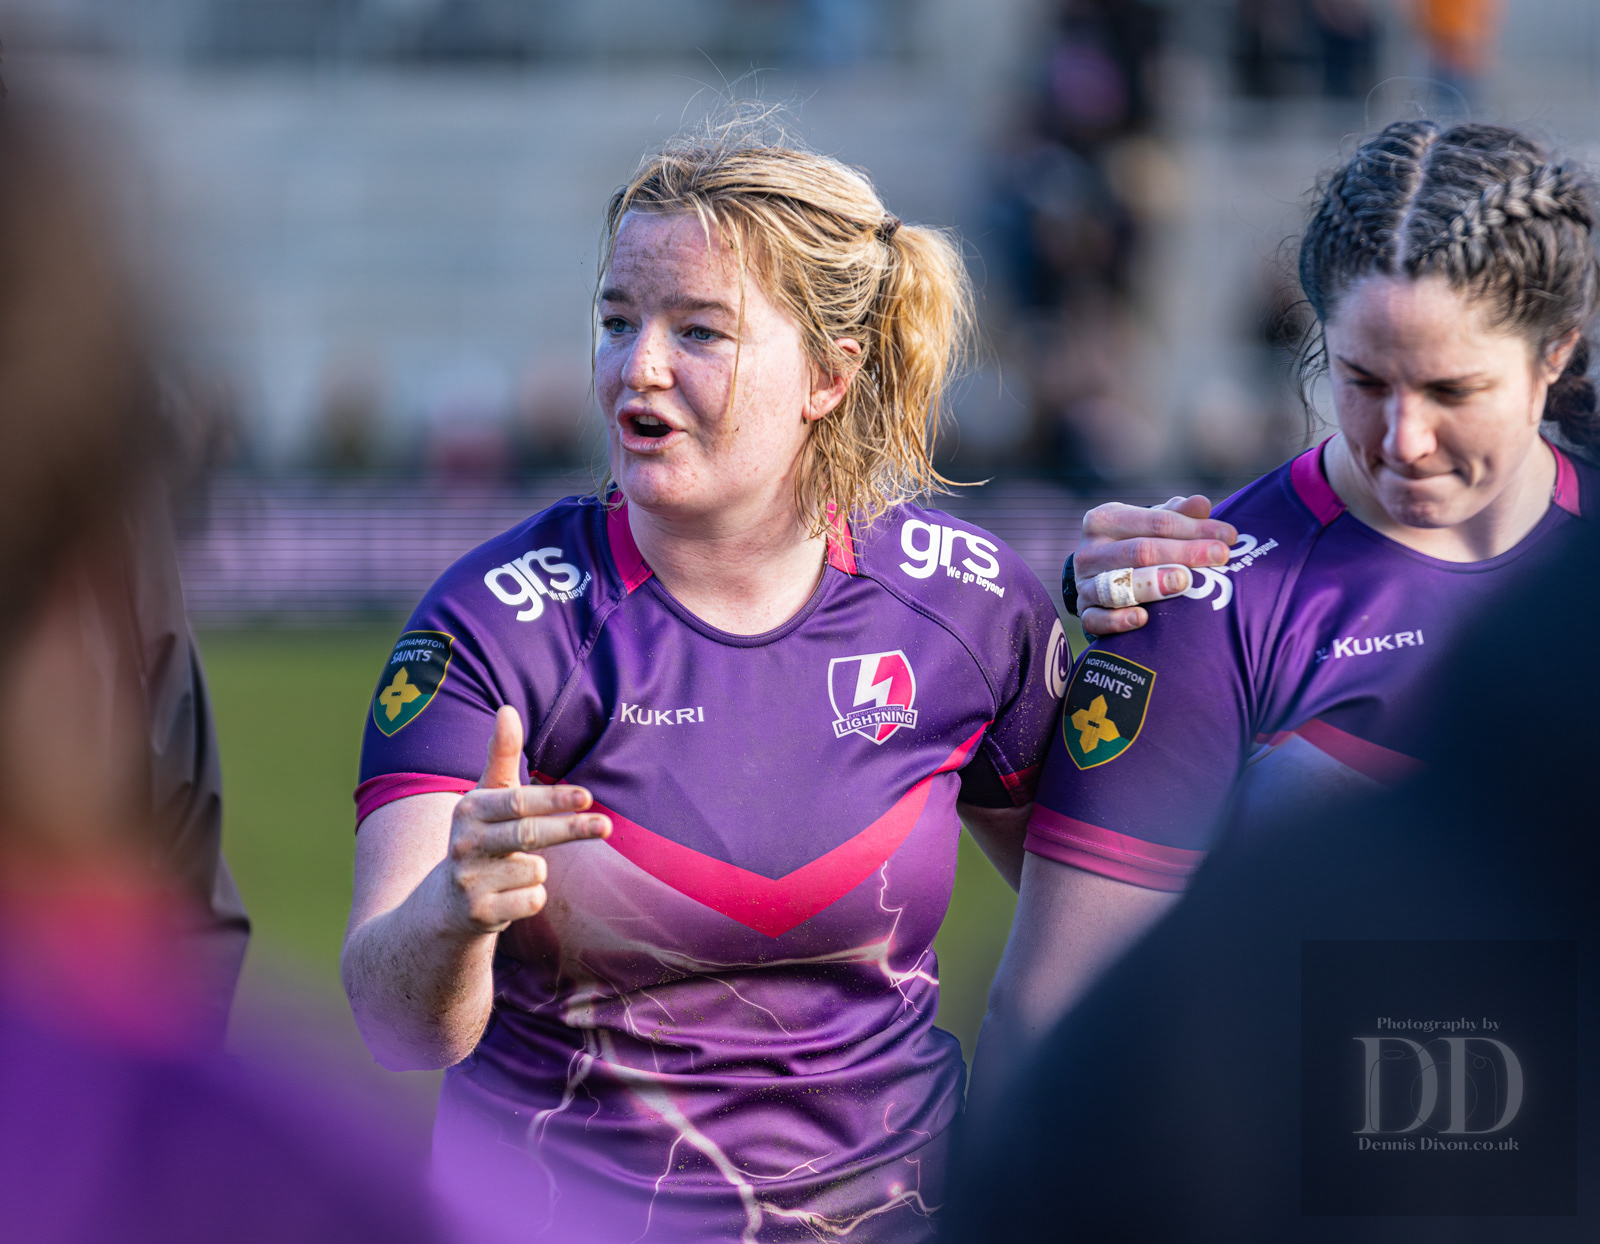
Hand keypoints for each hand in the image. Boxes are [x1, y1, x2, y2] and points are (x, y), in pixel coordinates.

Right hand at [442, 705, 609, 934]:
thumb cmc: (481, 837)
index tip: (588, 795)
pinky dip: (532, 897)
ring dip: (539, 869)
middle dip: (571, 829)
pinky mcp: (478, 914)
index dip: (554, 799)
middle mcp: (463, 844)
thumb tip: (507, 709)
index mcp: (468, 809)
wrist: (446, 903)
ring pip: (535, 870)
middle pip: (529, 835)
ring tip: (518, 868)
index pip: (517, 802)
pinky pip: (531, 901)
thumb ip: (500, 756)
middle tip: (606, 826)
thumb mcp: (486, 797)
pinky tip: (513, 894)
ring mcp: (469, 881)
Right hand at [1074, 495, 1237, 636]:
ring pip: (1117, 585)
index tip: (1228, 536)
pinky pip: (1096, 619)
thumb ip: (1177, 515)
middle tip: (1220, 557)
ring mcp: (1084, 584)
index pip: (1155, 522)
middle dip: (1184, 553)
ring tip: (1184, 582)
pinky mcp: (1084, 613)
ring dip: (1152, 584)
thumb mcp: (1153, 525)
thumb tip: (1202, 504)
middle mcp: (1089, 550)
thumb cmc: (1137, 544)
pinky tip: (1143, 619)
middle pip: (1140, 551)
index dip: (1194, 528)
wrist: (1100, 576)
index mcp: (1104, 519)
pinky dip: (1117, 620)